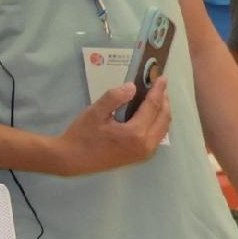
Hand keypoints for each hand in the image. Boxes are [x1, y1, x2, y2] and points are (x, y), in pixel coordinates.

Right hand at [48, 78, 169, 175]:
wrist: (73, 160)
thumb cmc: (82, 135)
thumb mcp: (95, 112)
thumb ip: (114, 97)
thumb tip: (132, 87)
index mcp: (135, 133)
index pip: (153, 106)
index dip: (158, 90)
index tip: (163, 78)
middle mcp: (146, 144)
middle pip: (163, 118)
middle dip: (164, 101)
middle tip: (161, 86)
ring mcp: (145, 153)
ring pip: (162, 128)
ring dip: (163, 112)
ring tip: (158, 97)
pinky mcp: (141, 156)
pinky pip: (157, 137)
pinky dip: (158, 123)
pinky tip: (151, 114)